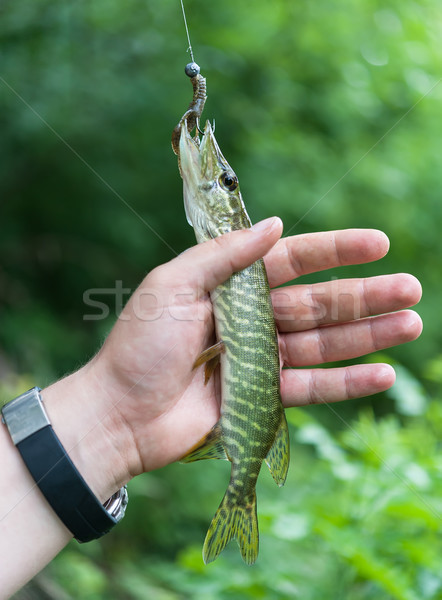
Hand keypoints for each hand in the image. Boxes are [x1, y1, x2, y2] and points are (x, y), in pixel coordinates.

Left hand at [44, 218, 421, 498]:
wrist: (119, 414)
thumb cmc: (140, 346)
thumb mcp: (172, 285)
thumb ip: (224, 255)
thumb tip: (275, 225)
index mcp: (231, 286)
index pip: (293, 261)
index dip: (335, 251)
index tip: (378, 243)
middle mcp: (252, 318)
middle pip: (318, 302)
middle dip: (365, 295)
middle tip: (412, 288)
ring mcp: (261, 359)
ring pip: (323, 343)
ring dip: (367, 335)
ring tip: (411, 325)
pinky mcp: (263, 397)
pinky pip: (311, 387)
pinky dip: (346, 381)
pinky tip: (383, 373)